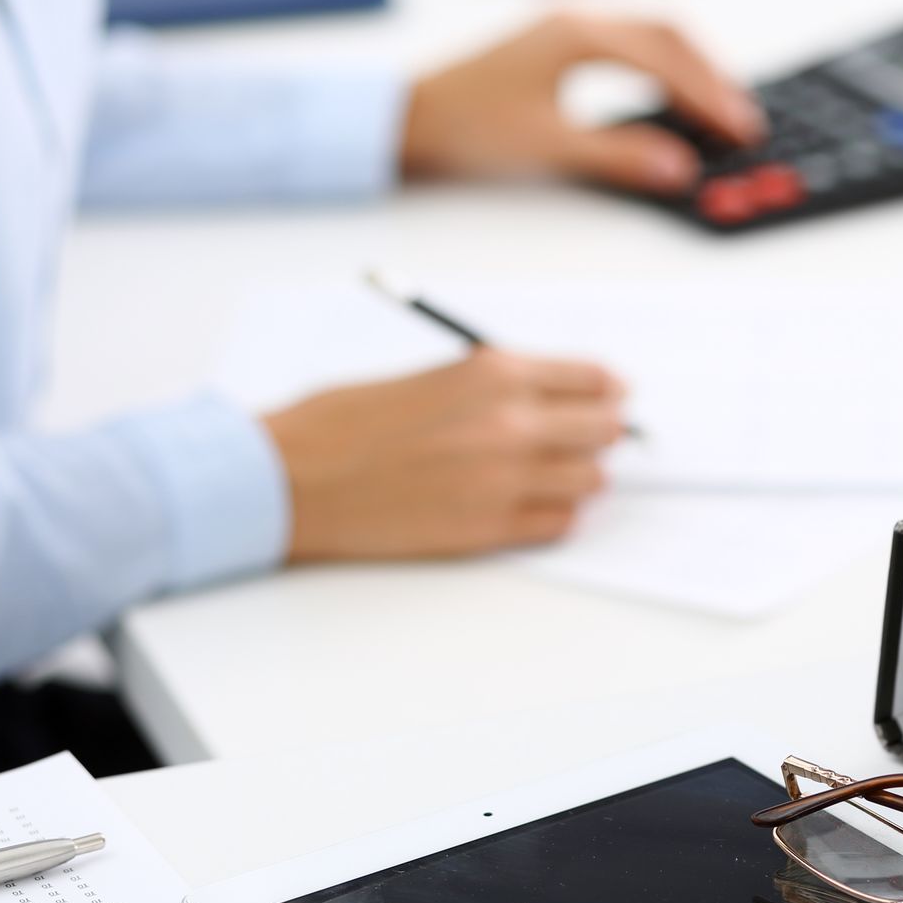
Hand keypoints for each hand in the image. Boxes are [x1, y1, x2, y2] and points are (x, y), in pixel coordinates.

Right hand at [261, 349, 623, 562]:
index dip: (607, 391)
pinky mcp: (489, 530)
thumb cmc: (344, 423)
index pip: (595, 379)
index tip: (610, 398)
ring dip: (580, 477)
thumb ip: (493, 386)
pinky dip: (556, 516)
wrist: (293, 478)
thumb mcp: (432, 377)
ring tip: (554, 476)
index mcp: (495, 373)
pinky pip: (560, 525)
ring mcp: (505, 480)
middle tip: (588, 439)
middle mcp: (512, 423)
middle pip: (606, 430)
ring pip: (592, 481)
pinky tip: (530, 507)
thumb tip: (543, 400)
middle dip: (601, 433)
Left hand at [401, 12, 764, 192]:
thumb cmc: (462, 126)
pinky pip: (630, 46)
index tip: (739, 128)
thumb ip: (618, 156)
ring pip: (652, 37)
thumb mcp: (547, 146)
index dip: (710, 97)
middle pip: (669, 36)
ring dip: (690, 70)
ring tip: (718, 111)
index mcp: (578, 34)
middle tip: (741, 120)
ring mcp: (567, 27)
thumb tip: (676, 166)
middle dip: (711, 77)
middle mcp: (576, 19)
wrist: (405, 119)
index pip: (667, 60)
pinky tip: (671, 97)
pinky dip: (663, 69)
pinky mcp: (558, 45)